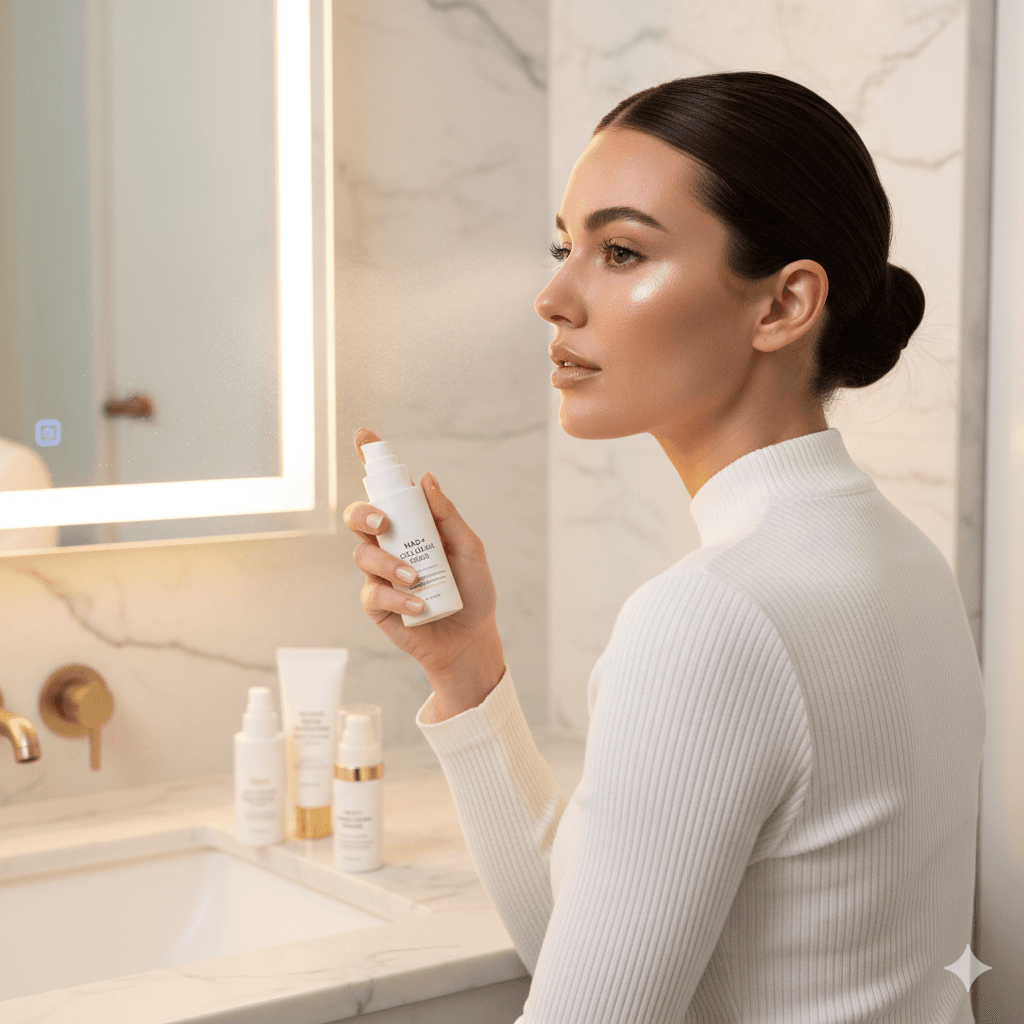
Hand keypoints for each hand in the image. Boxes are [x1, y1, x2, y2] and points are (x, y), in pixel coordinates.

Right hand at [343, 429, 505, 718]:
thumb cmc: (472, 590)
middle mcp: (390, 544)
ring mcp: (380, 573)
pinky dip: (397, 598)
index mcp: (412, 524)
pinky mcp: (376, 604)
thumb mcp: (470, 549)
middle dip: (364, 513)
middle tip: (384, 522)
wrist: (471, 638)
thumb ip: (447, 516)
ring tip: (418, 580)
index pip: (387, 488)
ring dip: (390, 565)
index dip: (372, 460)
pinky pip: (373, 593)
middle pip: (358, 517)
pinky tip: (419, 607)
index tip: (364, 435)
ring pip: (363, 555)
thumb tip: (426, 478)